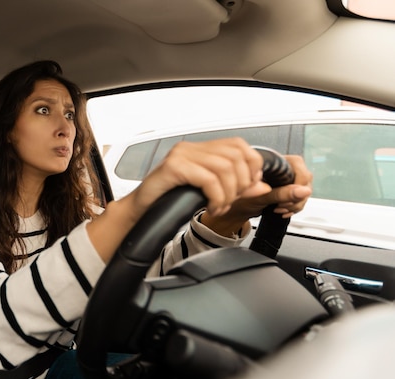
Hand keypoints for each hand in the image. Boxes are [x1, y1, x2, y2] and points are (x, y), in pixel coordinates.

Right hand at [129, 137, 264, 219]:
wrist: (140, 210)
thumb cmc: (168, 201)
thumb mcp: (207, 193)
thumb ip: (235, 187)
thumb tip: (261, 186)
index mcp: (199, 149)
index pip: (238, 144)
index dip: (252, 164)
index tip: (249, 185)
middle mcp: (191, 147)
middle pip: (235, 156)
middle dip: (241, 183)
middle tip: (231, 201)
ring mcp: (181, 155)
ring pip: (224, 168)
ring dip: (228, 194)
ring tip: (220, 207)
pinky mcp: (174, 167)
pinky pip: (208, 179)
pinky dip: (217, 197)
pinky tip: (211, 208)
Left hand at [223, 154, 312, 220]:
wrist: (235, 209)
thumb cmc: (240, 198)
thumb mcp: (261, 196)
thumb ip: (282, 193)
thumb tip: (304, 191)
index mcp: (274, 163)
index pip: (299, 167)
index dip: (297, 183)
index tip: (289, 196)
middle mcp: (282, 168)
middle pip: (304, 180)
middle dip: (296, 197)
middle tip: (282, 205)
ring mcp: (286, 179)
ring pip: (304, 190)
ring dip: (295, 204)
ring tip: (279, 209)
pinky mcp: (287, 189)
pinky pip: (300, 197)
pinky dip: (293, 207)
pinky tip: (282, 210)